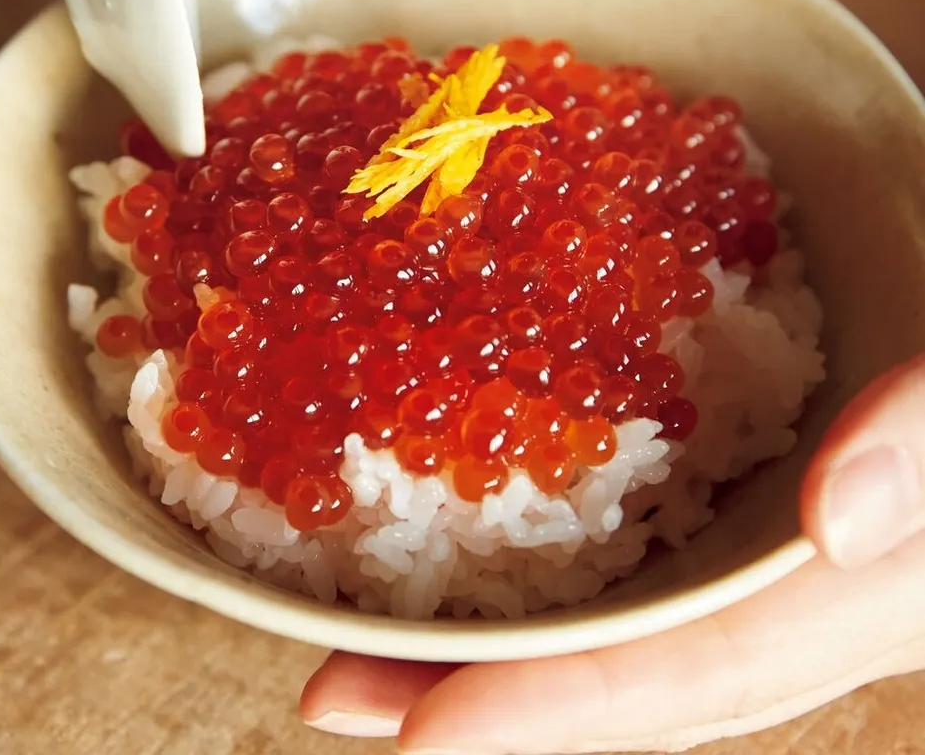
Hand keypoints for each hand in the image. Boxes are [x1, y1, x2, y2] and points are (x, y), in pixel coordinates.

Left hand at [301, 355, 924, 752]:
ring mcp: (774, 532)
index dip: (555, 717)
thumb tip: (843, 521)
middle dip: (486, 695)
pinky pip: (643, 524)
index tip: (409, 739)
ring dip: (500, 618)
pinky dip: (555, 535)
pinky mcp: (752, 471)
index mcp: (862, 590)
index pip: (691, 673)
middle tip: (336, 691)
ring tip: (366, 619)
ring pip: (625, 602)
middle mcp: (805, 581)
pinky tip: (484, 500)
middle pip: (628, 664)